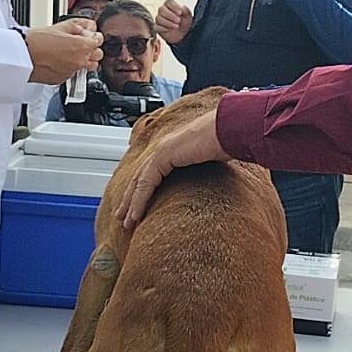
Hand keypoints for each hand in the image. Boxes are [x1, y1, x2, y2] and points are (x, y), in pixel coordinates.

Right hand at [24, 18, 101, 84]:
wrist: (22, 56)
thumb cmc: (36, 41)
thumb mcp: (60, 26)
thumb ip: (79, 27)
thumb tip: (87, 28)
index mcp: (82, 46)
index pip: (99, 40)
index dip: (94, 35)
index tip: (89, 34)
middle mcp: (80, 61)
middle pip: (97, 56)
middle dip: (91, 48)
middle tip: (80, 42)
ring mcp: (72, 71)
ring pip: (87, 66)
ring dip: (84, 59)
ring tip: (70, 52)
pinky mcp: (63, 79)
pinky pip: (72, 73)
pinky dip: (69, 67)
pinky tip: (58, 59)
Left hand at [115, 108, 230, 228]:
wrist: (230, 129)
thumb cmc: (228, 141)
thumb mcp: (212, 161)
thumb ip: (205, 172)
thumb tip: (212, 188)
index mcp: (173, 149)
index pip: (150, 173)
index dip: (140, 192)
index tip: (136, 208)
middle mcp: (163, 149)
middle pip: (139, 178)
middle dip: (129, 199)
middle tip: (121, 216)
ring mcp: (161, 151)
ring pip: (139, 182)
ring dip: (130, 204)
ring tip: (125, 222)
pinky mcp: (163, 156)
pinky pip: (146, 183)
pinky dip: (139, 201)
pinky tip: (135, 215)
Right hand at [155, 0, 193, 44]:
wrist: (183, 34)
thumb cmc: (185, 23)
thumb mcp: (188, 16)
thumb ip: (185, 11)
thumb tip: (182, 8)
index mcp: (171, 6)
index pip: (168, 2)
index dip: (174, 6)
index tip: (180, 12)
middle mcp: (163, 11)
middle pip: (162, 9)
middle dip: (170, 15)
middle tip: (178, 20)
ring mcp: (159, 19)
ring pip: (158, 18)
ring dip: (168, 23)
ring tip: (176, 26)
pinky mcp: (157, 27)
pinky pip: (156, 27)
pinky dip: (163, 28)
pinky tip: (169, 30)